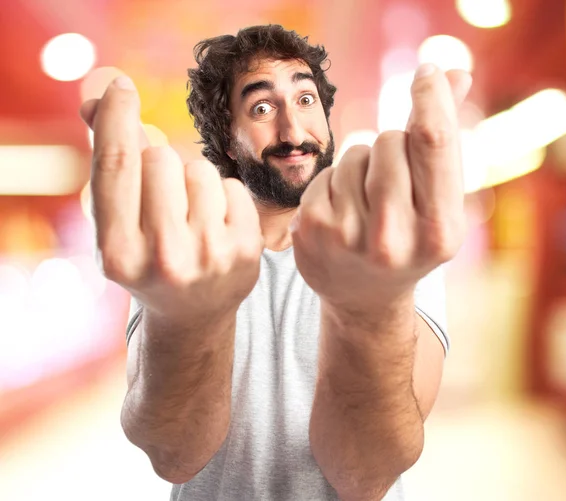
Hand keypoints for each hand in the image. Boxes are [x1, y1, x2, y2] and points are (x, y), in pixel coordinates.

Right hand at [80, 76, 262, 324]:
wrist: (192, 314)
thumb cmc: (147, 258)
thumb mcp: (116, 224)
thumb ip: (109, 165)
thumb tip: (100, 99)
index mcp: (118, 252)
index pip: (116, 165)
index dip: (116, 117)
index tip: (120, 86)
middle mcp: (164, 256)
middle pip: (160, 157)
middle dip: (157, 165)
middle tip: (160, 199)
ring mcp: (210, 255)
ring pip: (199, 168)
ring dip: (191, 180)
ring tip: (188, 215)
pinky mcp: (247, 250)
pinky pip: (232, 185)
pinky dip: (221, 197)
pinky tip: (215, 225)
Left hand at [290, 66, 471, 314]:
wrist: (363, 299)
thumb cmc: (410, 240)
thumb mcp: (438, 204)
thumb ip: (445, 142)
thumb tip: (455, 73)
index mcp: (439, 232)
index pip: (432, 144)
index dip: (431, 98)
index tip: (427, 71)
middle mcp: (392, 239)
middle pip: (392, 141)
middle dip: (395, 144)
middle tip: (394, 181)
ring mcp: (346, 236)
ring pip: (357, 151)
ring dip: (364, 163)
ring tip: (369, 203)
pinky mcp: (311, 228)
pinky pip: (328, 169)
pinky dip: (338, 180)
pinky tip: (343, 212)